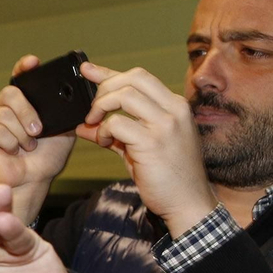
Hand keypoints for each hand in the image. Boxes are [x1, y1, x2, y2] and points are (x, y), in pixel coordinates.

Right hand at [0, 55, 76, 223]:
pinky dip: (9, 142)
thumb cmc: (46, 157)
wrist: (33, 180)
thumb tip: (74, 94)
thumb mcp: (64, 129)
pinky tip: (12, 151)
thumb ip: (66, 109)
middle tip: (38, 131)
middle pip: (9, 93)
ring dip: (20, 133)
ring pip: (2, 114)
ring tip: (27, 146)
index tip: (33, 63)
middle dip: (27, 112)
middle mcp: (3, 108)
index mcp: (22, 103)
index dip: (24, 68)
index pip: (19, 78)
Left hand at [75, 62, 217, 236]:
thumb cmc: (166, 176)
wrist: (188, 202)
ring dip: (101, 107)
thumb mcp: (140, 148)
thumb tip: (84, 126)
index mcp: (175, 106)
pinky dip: (104, 131)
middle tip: (92, 110)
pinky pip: (118, 124)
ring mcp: (165, 125)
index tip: (88, 71)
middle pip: (133, 78)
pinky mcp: (153, 142)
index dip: (110, 73)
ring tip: (95, 124)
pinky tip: (105, 143)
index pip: (140, 78)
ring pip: (124, 95)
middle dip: (104, 88)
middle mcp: (174, 110)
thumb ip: (115, 132)